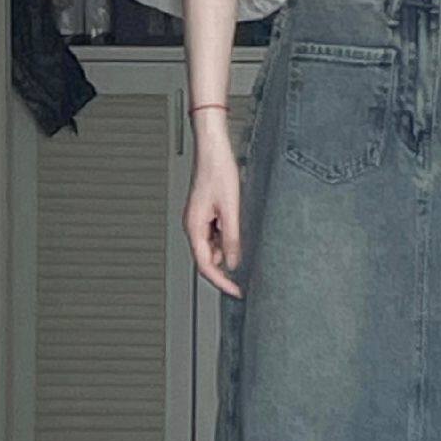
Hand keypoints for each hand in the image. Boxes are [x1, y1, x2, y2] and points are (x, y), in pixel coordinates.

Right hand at [185, 134, 243, 297]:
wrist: (213, 149)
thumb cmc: (218, 172)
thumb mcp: (231, 210)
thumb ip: (232, 239)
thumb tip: (233, 262)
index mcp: (194, 227)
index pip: (205, 266)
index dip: (221, 282)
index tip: (236, 291)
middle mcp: (193, 226)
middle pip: (207, 258)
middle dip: (226, 266)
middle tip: (247, 274)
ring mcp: (199, 220)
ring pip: (213, 246)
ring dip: (228, 247)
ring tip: (243, 233)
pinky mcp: (206, 213)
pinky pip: (216, 233)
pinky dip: (228, 236)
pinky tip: (239, 226)